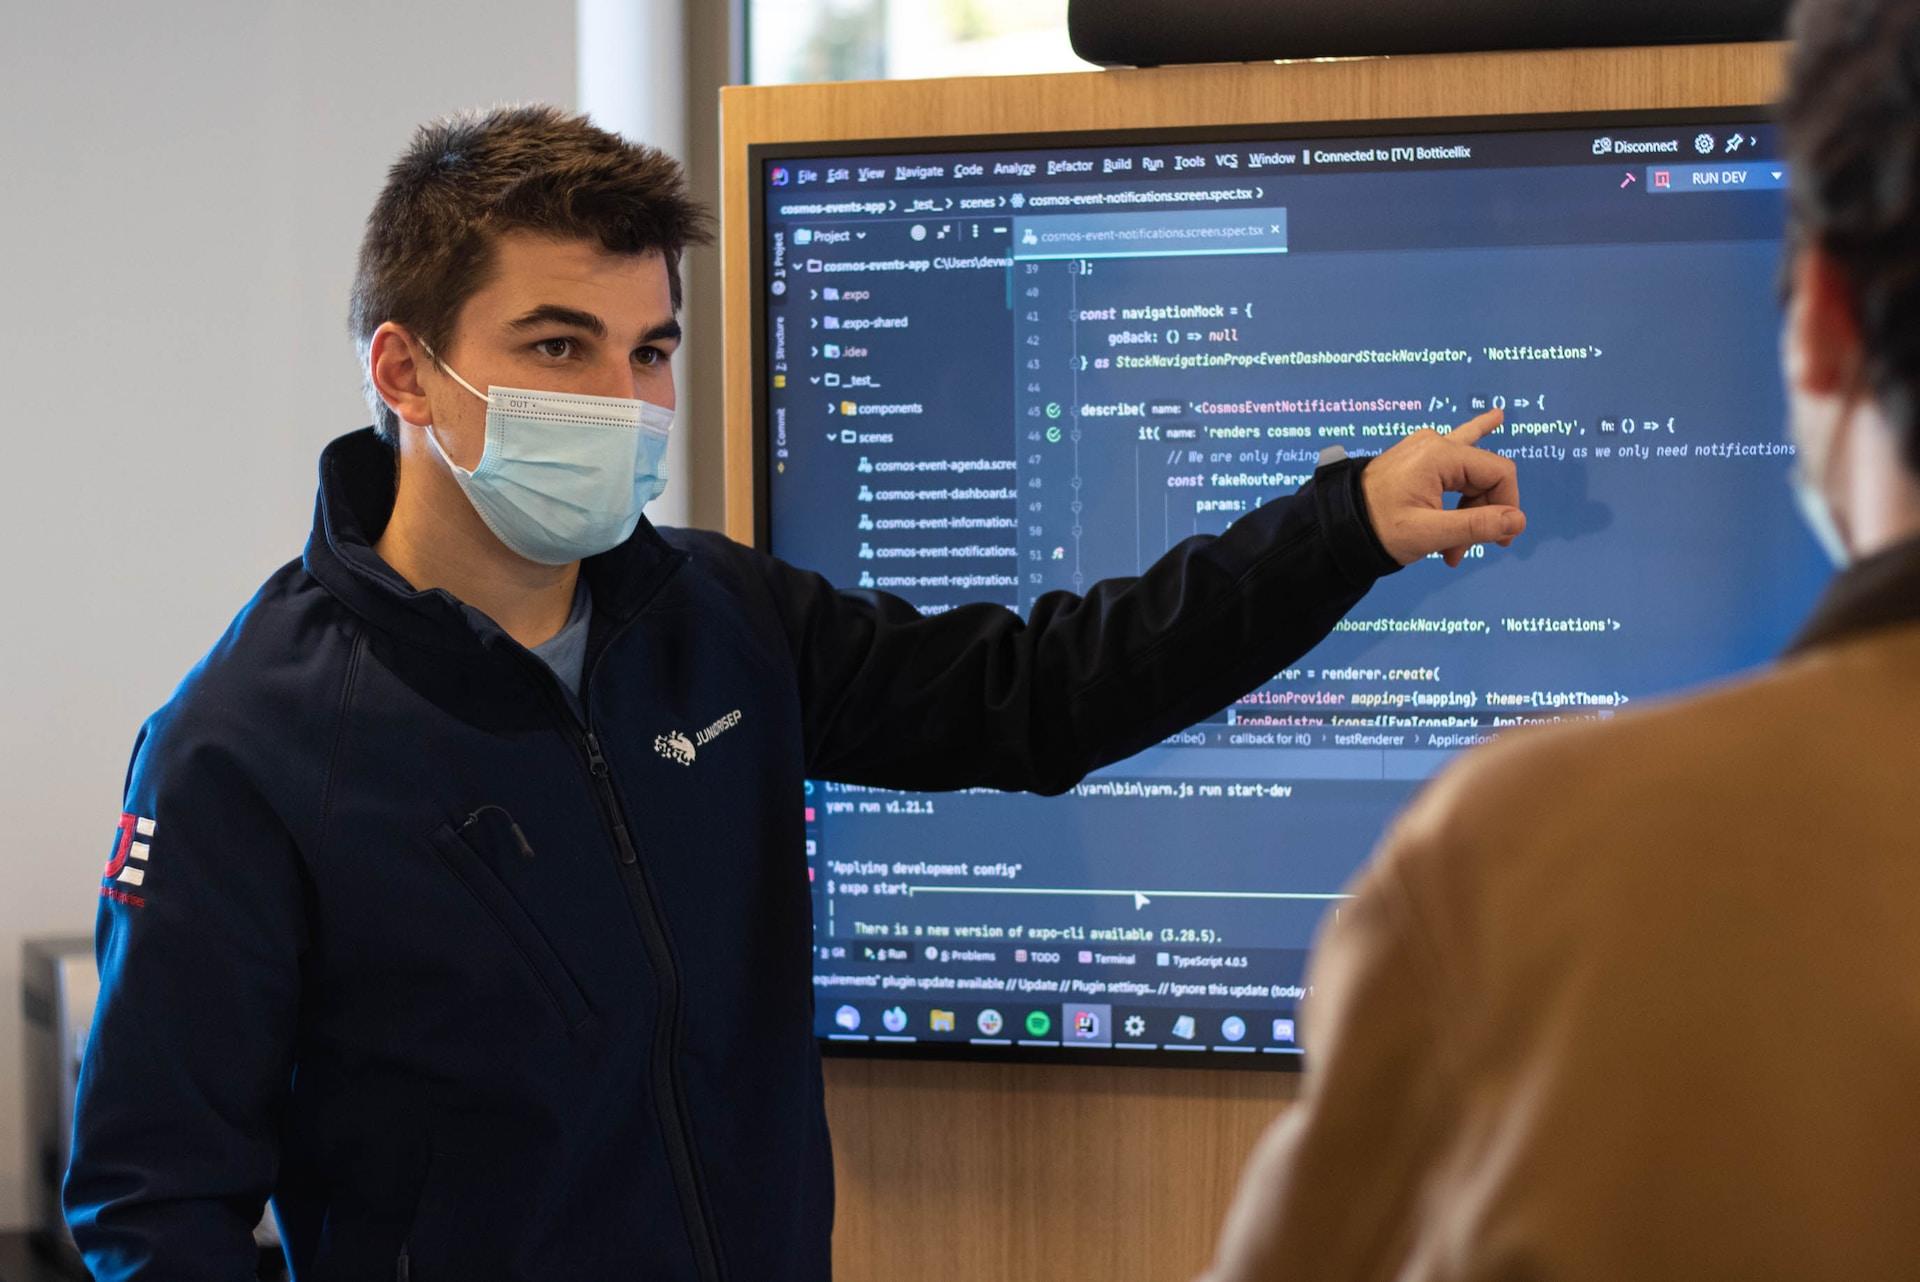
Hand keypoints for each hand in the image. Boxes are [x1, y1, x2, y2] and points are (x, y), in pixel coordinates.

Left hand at [1360, 409, 1524, 566]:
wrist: (1336, 526)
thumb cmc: (1378, 529)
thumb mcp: (1429, 533)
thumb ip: (1476, 526)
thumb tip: (1518, 520)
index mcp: (1440, 455)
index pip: (1499, 473)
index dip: (1507, 506)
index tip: (1500, 540)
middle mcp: (1435, 443)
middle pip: (1484, 477)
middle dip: (1479, 518)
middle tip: (1461, 553)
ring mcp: (1426, 448)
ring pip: (1468, 478)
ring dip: (1466, 514)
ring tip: (1451, 550)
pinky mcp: (1419, 458)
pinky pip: (1456, 453)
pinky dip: (1474, 445)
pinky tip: (1496, 418)